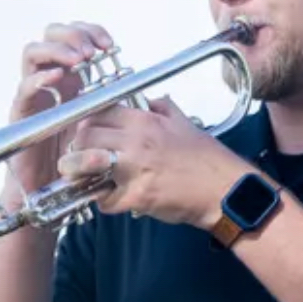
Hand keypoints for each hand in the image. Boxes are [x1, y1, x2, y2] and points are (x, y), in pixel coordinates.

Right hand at [3, 20, 115, 205]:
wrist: (52, 192)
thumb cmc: (78, 158)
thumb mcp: (106, 129)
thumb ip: (119, 110)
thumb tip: (150, 98)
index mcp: (73, 80)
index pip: (76, 39)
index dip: (91, 34)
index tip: (110, 45)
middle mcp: (51, 82)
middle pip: (51, 37)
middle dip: (72, 36)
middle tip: (92, 51)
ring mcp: (34, 95)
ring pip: (32, 54)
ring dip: (56, 50)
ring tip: (77, 60)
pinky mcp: (21, 115)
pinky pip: (24, 89)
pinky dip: (38, 79)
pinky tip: (56, 78)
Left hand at [57, 96, 252, 228]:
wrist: (224, 189)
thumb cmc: (207, 159)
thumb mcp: (185, 122)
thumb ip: (163, 108)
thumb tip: (151, 100)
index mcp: (146, 121)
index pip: (100, 111)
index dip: (87, 121)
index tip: (86, 130)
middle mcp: (136, 142)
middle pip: (86, 136)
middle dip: (78, 146)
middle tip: (78, 155)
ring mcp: (135, 170)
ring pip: (86, 164)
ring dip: (78, 171)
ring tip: (81, 176)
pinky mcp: (137, 197)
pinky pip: (105, 199)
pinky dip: (104, 201)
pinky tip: (110, 199)